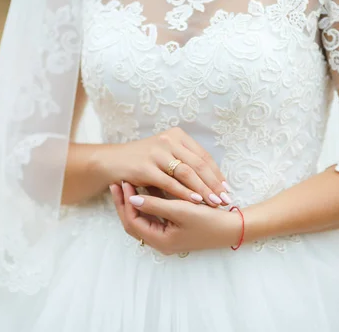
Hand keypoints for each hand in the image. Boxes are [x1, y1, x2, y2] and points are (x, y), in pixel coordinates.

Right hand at [96, 127, 232, 206]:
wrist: (111, 161)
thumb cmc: (141, 162)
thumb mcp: (165, 157)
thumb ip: (184, 165)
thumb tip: (211, 183)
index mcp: (177, 136)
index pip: (203, 156)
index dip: (217, 173)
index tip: (227, 188)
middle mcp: (168, 140)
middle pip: (199, 164)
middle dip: (214, 183)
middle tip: (226, 198)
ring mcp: (157, 152)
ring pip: (187, 173)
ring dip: (203, 189)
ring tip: (215, 202)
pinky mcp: (146, 167)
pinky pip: (170, 182)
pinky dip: (185, 193)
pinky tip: (196, 201)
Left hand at [110, 182, 241, 254]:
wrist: (233, 229)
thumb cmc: (209, 221)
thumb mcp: (181, 211)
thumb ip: (155, 205)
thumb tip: (131, 199)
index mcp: (160, 240)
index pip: (132, 221)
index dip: (126, 202)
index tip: (125, 183)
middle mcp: (161, 240)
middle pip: (134, 221)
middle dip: (126, 202)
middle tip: (119, 183)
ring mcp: (167, 235)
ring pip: (144, 218)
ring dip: (137, 201)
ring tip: (129, 182)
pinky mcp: (174, 228)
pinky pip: (155, 215)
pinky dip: (150, 203)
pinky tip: (148, 187)